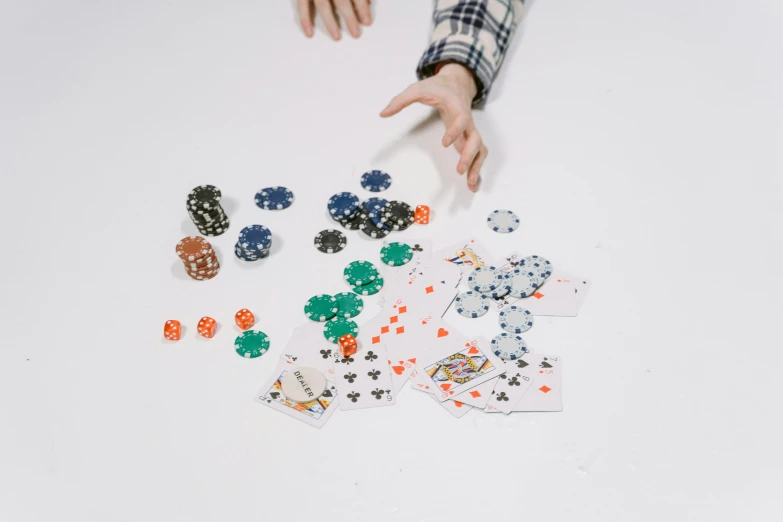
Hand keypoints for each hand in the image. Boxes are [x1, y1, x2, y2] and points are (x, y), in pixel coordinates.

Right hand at [297, 0, 371, 39]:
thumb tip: (368, 2)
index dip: (362, 7)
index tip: (367, 22)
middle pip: (341, 0)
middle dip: (350, 17)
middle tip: (356, 33)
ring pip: (323, 5)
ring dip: (330, 22)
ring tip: (337, 37)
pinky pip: (302, 4)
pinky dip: (305, 19)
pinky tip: (309, 32)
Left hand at [380, 63, 486, 191]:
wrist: (456, 83)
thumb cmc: (437, 87)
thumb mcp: (417, 89)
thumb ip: (400, 101)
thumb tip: (383, 114)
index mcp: (456, 106)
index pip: (461, 119)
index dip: (455, 131)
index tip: (445, 144)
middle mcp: (467, 120)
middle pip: (475, 138)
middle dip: (469, 155)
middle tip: (459, 170)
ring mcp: (469, 130)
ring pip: (480, 148)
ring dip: (477, 166)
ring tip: (471, 184)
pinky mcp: (468, 137)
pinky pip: (477, 153)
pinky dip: (477, 167)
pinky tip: (472, 183)